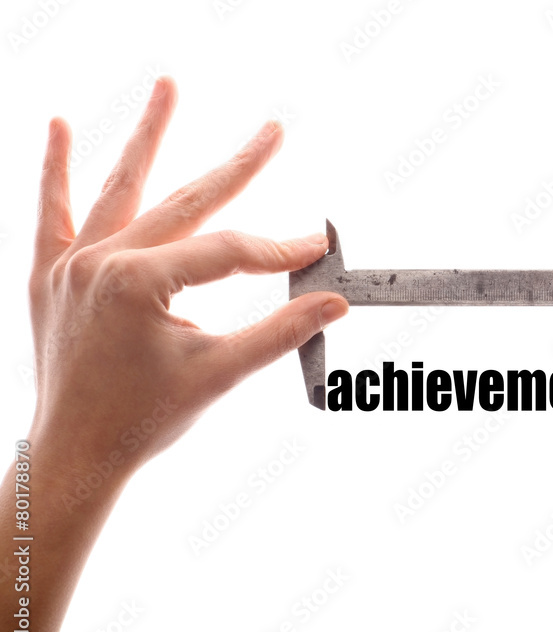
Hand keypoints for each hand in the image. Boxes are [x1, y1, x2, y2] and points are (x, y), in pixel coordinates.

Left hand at [28, 76, 347, 478]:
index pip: (228, 252)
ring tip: (169, 86)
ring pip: (118, 188)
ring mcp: (71, 264)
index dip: (279, 250)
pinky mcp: (50, 275)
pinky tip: (59, 124)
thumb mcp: (219, 373)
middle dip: (236, 168)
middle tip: (273, 131)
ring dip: (147, 136)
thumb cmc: (143, 419)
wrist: (74, 455)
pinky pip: (48, 213)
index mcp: (139, 283)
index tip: (317, 247)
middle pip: (184, 203)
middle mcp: (101, 261)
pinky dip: (53, 170)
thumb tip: (333, 301)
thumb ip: (281, 331)